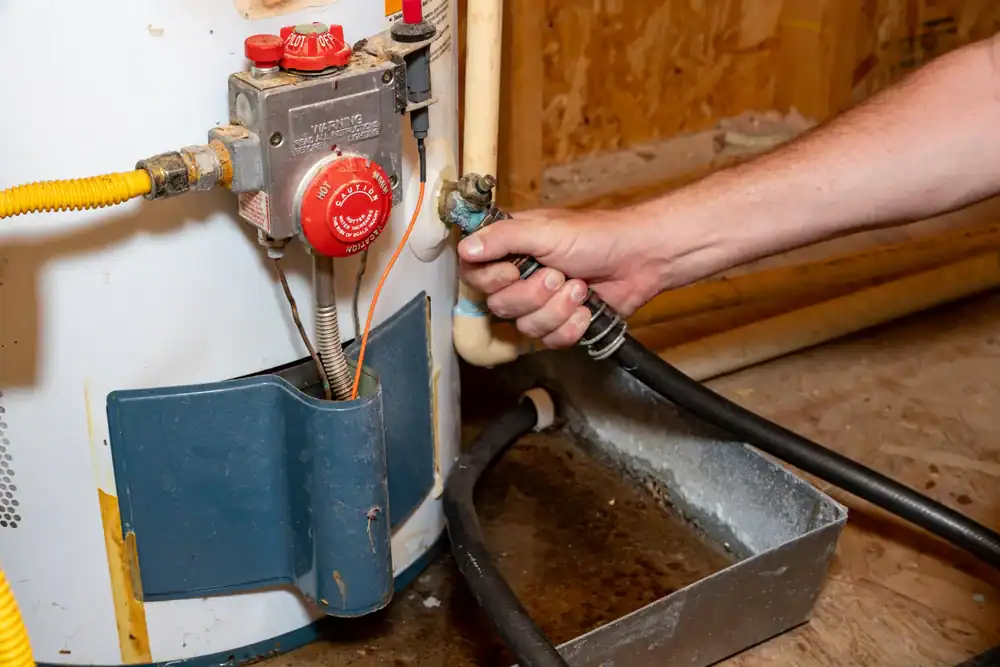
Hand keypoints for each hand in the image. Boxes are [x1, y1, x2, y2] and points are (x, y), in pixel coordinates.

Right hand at [457, 207, 673, 347]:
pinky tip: (585, 311)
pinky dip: (570, 327)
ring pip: (525, 326)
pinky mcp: (561, 324)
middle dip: (532, 295)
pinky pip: (549, 341)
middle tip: (559, 275)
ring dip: (556, 310)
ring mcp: (540, 303)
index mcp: (509, 249)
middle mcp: (519, 277)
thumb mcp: (545, 231)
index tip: (512, 270)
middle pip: (499, 306)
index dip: (490, 279)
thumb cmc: (595, 236)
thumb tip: (465, 247)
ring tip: (579, 288)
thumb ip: (503, 238)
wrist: (639, 259)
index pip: (473, 273)